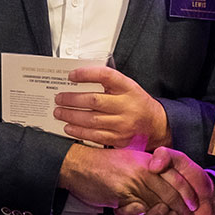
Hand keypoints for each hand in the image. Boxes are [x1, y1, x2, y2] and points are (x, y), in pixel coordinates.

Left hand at [54, 66, 170, 149]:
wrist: (154, 124)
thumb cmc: (136, 102)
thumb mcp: (127, 86)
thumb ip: (108, 82)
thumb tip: (78, 80)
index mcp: (128, 88)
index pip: (106, 76)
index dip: (86, 74)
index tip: (71, 75)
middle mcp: (127, 106)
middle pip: (94, 101)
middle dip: (72, 100)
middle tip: (59, 98)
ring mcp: (123, 124)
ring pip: (91, 121)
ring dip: (71, 116)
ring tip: (59, 112)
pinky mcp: (119, 139)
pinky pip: (95, 137)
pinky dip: (79, 132)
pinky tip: (69, 127)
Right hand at [58, 143, 195, 214]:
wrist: (79, 164)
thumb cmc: (103, 163)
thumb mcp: (130, 159)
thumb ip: (146, 167)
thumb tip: (161, 177)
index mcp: (147, 160)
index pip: (175, 176)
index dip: (187, 191)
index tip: (193, 203)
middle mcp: (143, 170)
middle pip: (170, 192)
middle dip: (182, 208)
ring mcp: (133, 182)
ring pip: (157, 203)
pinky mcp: (121, 194)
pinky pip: (139, 210)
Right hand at [116, 147, 214, 214]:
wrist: (211, 193)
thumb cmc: (192, 176)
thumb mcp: (178, 160)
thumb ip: (165, 156)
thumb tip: (153, 166)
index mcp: (140, 192)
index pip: (130, 207)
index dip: (141, 206)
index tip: (158, 198)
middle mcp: (144, 211)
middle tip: (169, 208)